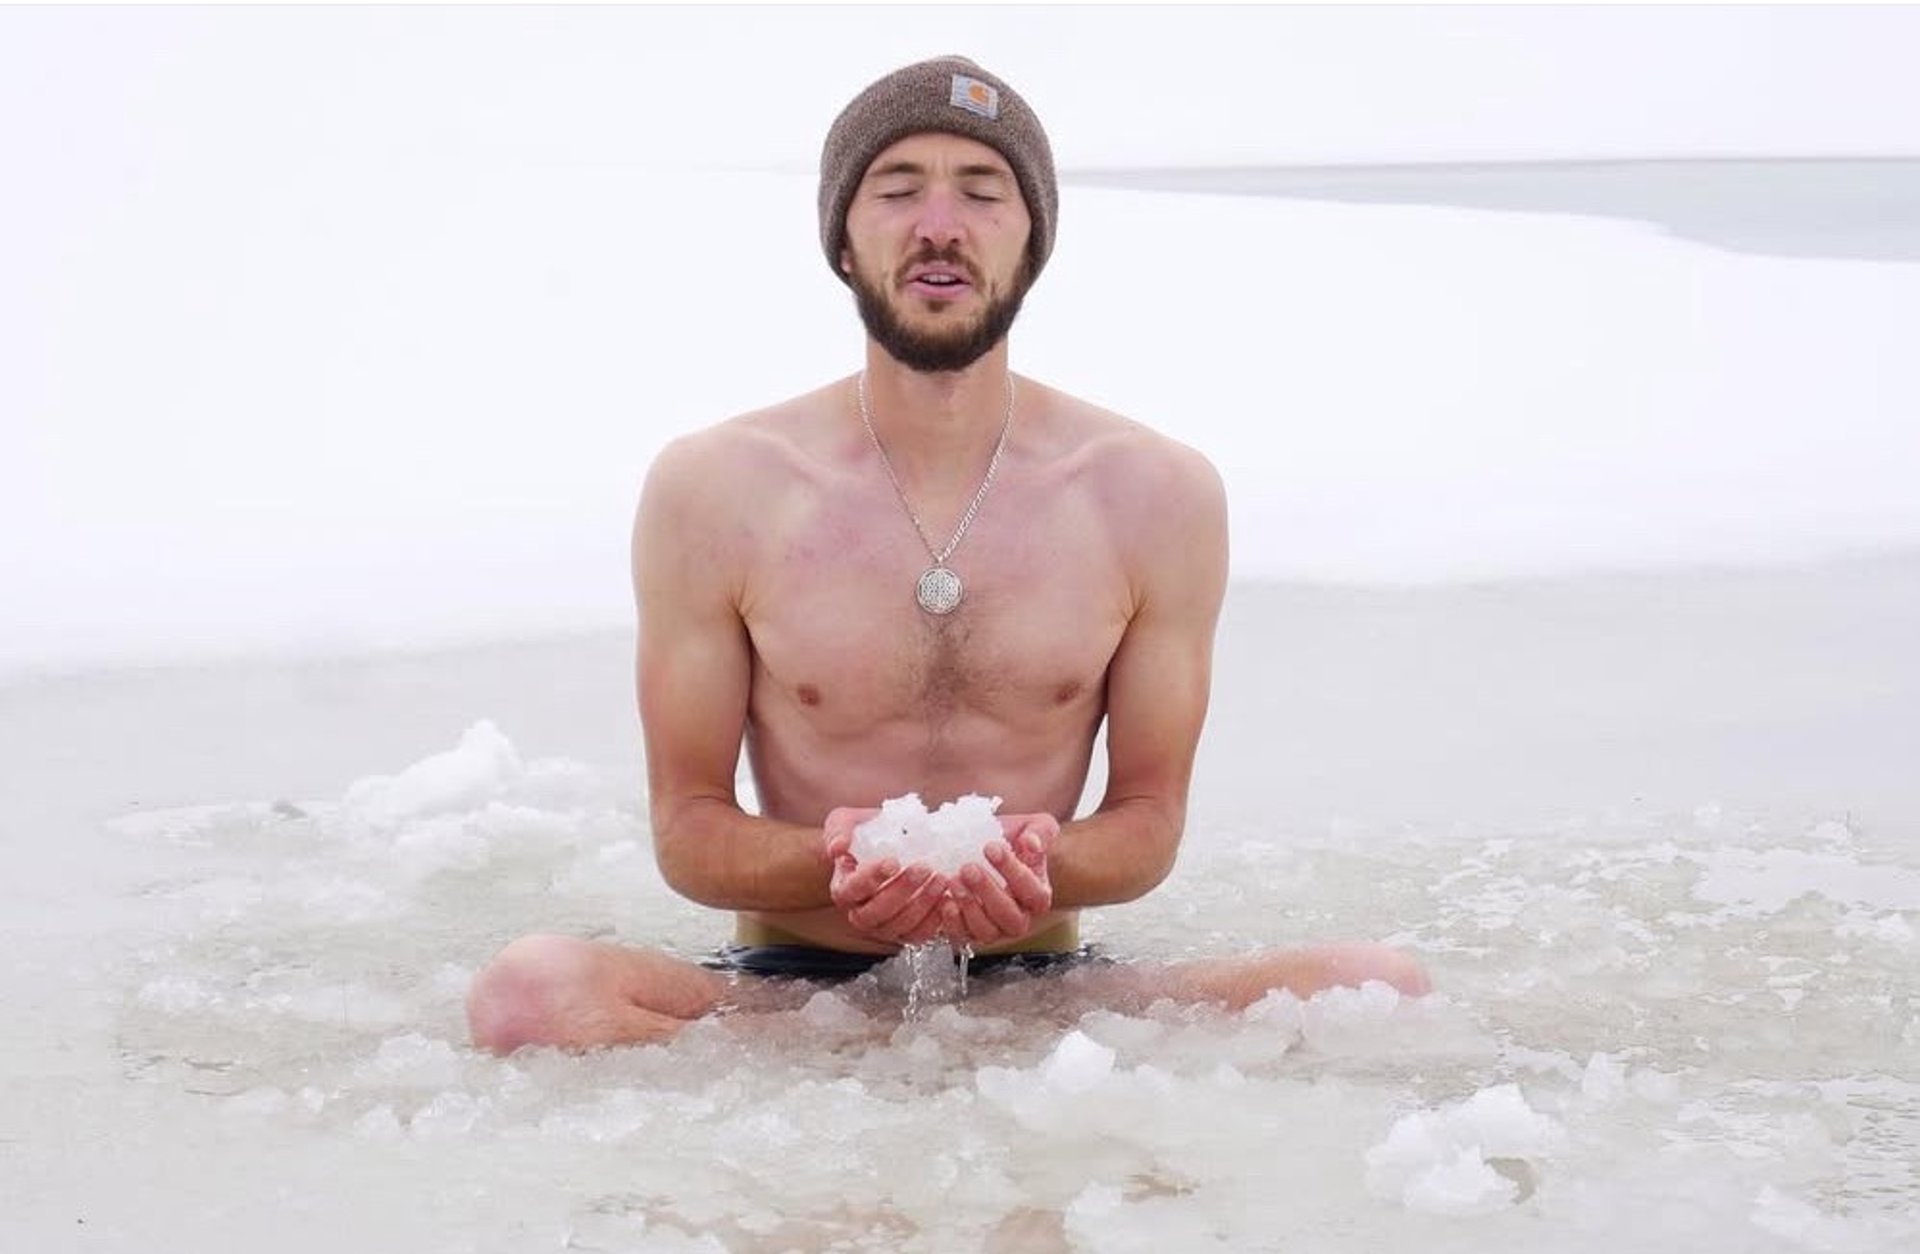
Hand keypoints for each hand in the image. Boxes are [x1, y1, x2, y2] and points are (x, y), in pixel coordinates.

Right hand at [823, 806, 950, 945]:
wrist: (884, 846)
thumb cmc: (863, 834)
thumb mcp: (844, 822)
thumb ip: (839, 831)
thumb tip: (838, 847)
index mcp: (843, 888)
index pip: (852, 889)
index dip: (871, 878)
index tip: (893, 861)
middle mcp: (860, 913)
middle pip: (875, 913)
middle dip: (901, 891)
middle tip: (923, 867)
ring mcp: (883, 926)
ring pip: (899, 926)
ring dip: (922, 904)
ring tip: (940, 879)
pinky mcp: (906, 931)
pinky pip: (919, 935)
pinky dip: (935, 920)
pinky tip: (947, 898)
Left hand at [940, 813, 1056, 947]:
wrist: (984, 849)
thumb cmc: (1011, 839)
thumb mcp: (1033, 826)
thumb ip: (1040, 832)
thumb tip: (1032, 843)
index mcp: (1038, 894)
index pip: (1033, 892)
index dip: (1013, 871)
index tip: (991, 847)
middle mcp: (1020, 917)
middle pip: (1011, 917)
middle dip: (988, 892)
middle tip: (968, 868)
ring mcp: (994, 928)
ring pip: (987, 931)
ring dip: (969, 906)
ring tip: (954, 880)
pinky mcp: (969, 932)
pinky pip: (962, 935)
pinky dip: (952, 921)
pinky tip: (944, 900)